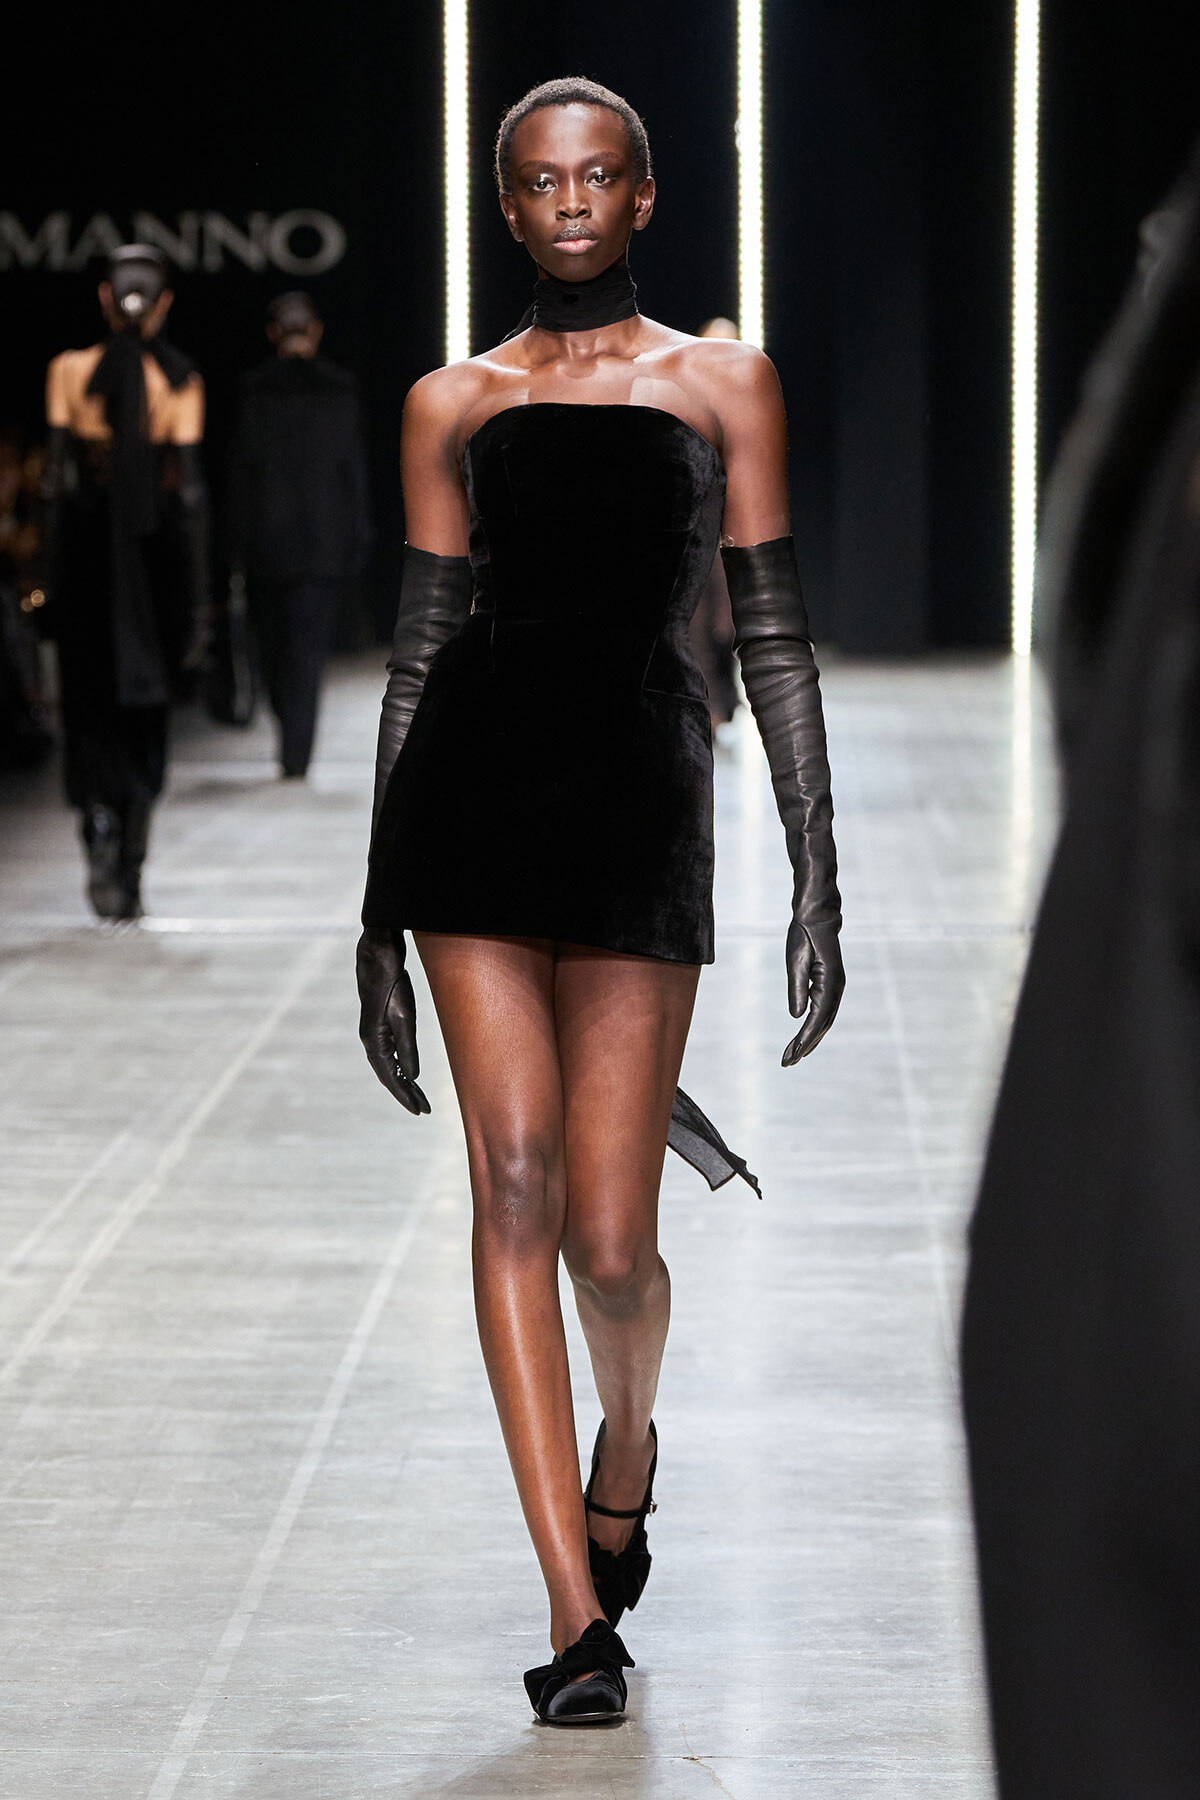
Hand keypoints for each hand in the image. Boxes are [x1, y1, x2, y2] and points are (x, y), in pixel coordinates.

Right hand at [356, 926, 430, 1114]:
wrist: (379, 953)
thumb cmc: (393, 981)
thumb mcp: (405, 1016)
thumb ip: (407, 1047)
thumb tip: (412, 1076)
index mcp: (374, 1040)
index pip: (390, 1077)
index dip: (405, 1095)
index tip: (419, 1111)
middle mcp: (371, 1039)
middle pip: (389, 1075)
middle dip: (406, 1093)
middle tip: (424, 1110)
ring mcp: (373, 1031)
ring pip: (389, 1065)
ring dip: (404, 1082)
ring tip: (419, 1097)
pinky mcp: (380, 1023)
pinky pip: (390, 1053)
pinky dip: (400, 1066)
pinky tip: (409, 1072)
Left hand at [782, 918, 844, 1065]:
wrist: (817, 917)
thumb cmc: (804, 935)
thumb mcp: (796, 961)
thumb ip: (797, 989)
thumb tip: (796, 1017)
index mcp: (830, 983)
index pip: (816, 1019)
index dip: (804, 1039)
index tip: (792, 1055)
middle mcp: (837, 989)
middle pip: (822, 1025)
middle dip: (805, 1046)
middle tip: (788, 1062)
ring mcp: (836, 988)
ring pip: (824, 1021)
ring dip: (810, 1040)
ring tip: (793, 1056)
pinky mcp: (830, 985)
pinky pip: (823, 1012)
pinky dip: (814, 1028)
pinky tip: (804, 1037)